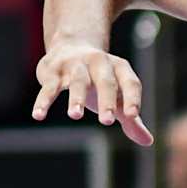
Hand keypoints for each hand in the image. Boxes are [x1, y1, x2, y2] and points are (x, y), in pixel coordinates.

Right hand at [32, 39, 153, 144]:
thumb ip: (130, 118)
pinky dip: (43, 101)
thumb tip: (147, 141)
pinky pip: (49, 87)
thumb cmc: (100, 79)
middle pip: (105, 81)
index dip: (132, 98)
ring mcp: (75, 65)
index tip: (132, 115)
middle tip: (107, 122)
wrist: (71, 46)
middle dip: (106, 100)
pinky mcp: (53, 70)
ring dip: (76, 98)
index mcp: (120, 69)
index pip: (130, 83)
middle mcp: (100, 63)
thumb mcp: (117, 94)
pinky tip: (39, 115)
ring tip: (76, 116)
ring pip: (78, 81)